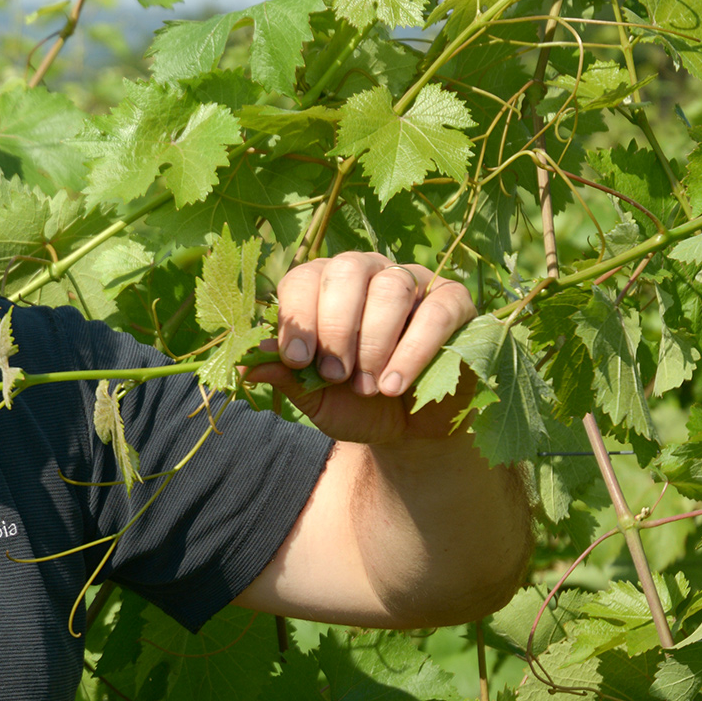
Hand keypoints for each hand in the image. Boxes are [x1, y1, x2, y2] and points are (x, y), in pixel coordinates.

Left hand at [244, 253, 475, 444]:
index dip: (298, 318)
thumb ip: (286, 377)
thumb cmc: (356, 404)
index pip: (304, 278)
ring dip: (373, 342)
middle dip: (336, 326)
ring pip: (391, 287)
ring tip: (368, 387)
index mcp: (325, 287)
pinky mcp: (454, 302)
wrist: (409, 430)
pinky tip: (394, 384)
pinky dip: (414, 350)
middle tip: (334, 374)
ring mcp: (414, 281)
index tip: (296, 361)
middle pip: (347, 270)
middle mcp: (368, 272)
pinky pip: (438, 310)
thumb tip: (247, 362)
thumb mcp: (315, 397)